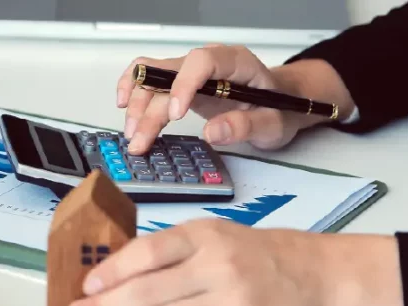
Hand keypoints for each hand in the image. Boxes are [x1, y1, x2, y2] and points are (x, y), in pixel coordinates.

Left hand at [61, 219, 323, 305]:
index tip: (86, 286)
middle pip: (149, 290)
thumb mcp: (211, 236)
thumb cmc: (251, 255)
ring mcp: (233, 301)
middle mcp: (218, 265)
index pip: (148, 251)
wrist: (310, 273)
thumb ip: (169, 252)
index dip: (112, 270)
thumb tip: (114, 275)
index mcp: (204, 235)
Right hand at [116, 44, 352, 154]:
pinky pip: (150, 77)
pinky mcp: (180, 84)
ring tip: (134, 135)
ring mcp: (192, 72)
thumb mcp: (273, 124)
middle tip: (142, 140)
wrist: (281, 104)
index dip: (184, 84)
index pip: (204, 62)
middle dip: (151, 109)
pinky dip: (134, 90)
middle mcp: (209, 62)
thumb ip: (247, 126)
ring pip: (153, 76)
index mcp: (236, 63)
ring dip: (138, 104)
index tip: (176, 114)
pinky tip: (126, 107)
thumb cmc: (279, 109)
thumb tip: (214, 132)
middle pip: (170, 74)